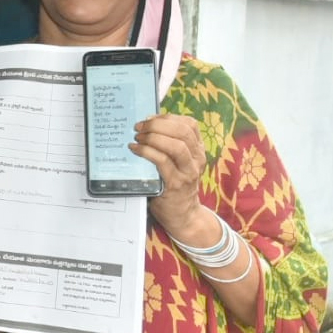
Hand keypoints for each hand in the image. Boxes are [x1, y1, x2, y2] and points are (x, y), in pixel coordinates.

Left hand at [130, 113, 206, 233]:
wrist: (183, 215)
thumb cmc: (173, 184)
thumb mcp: (176, 162)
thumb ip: (168, 146)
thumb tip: (143, 126)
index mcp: (197, 150)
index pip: (189, 124)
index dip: (168, 117)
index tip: (149, 118)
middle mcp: (196, 159)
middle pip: (183, 131)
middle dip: (158, 124)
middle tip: (138, 127)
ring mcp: (188, 172)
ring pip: (176, 146)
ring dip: (153, 137)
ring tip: (137, 138)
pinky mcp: (175, 184)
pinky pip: (163, 162)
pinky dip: (147, 152)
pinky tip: (135, 150)